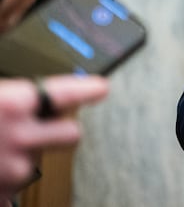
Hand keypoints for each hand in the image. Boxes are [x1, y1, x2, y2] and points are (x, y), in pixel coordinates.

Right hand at [0, 75, 107, 197]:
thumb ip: (13, 87)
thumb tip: (26, 64)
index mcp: (13, 104)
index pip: (68, 92)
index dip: (88, 89)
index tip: (101, 88)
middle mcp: (21, 138)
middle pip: (71, 134)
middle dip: (62, 131)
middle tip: (43, 129)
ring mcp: (13, 171)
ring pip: (36, 162)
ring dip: (22, 159)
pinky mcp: (2, 196)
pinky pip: (13, 187)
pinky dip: (4, 182)